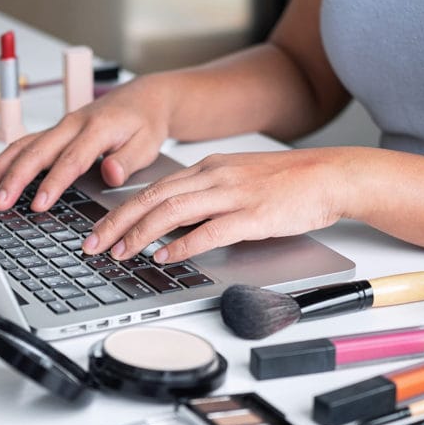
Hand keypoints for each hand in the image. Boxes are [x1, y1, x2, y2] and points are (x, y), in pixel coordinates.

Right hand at [0, 75, 173, 211]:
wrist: (143, 98)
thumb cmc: (145, 123)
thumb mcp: (149, 143)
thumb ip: (129, 160)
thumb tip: (111, 173)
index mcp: (97, 128)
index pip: (71, 160)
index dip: (53, 183)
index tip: (38, 204)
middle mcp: (73, 124)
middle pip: (37, 151)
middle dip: (14, 178)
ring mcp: (61, 127)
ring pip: (23, 145)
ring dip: (0, 168)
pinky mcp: (55, 132)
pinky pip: (24, 144)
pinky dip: (4, 160)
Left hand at [81, 148, 352, 263]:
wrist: (329, 176)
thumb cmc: (287, 183)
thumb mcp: (237, 180)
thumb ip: (206, 197)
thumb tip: (175, 226)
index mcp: (208, 168)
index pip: (153, 189)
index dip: (121, 212)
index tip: (99, 231)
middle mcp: (214, 177)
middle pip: (153, 199)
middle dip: (117, 224)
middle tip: (94, 246)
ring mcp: (232, 194)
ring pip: (173, 211)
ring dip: (140, 234)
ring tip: (120, 254)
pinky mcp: (253, 214)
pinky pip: (210, 230)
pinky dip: (183, 244)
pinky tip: (166, 256)